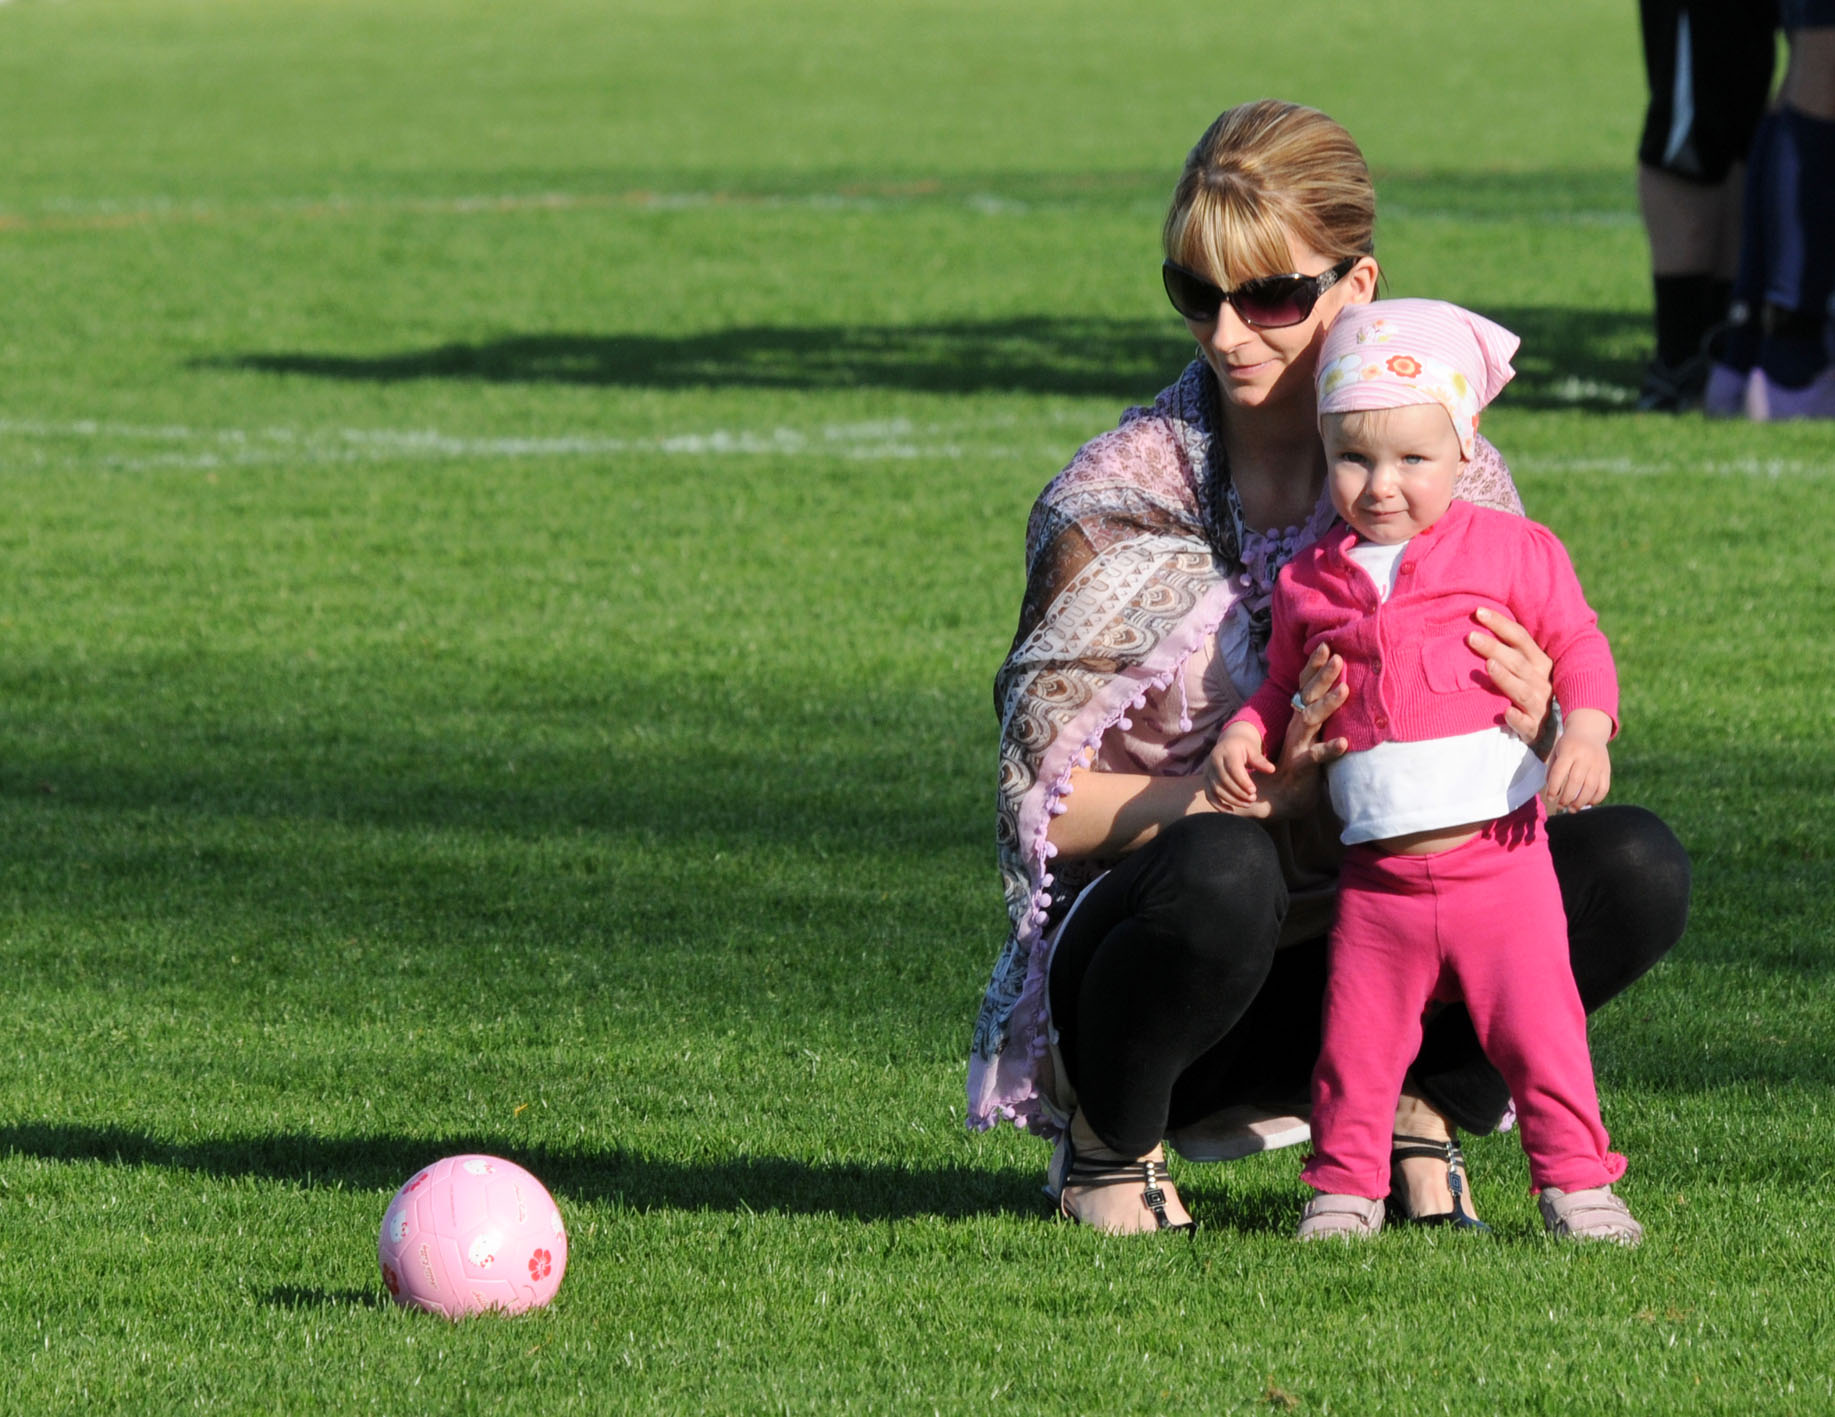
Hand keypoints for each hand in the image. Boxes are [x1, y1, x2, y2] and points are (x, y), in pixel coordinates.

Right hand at [1204, 728, 1274, 809]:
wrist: (1228, 744)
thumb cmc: (1243, 747)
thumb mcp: (1253, 750)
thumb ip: (1260, 761)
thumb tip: (1272, 770)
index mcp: (1227, 751)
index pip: (1233, 768)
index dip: (1243, 781)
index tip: (1253, 790)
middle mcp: (1214, 761)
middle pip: (1224, 780)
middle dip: (1239, 792)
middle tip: (1253, 799)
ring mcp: (1208, 771)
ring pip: (1216, 789)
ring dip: (1231, 799)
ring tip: (1247, 804)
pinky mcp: (1205, 780)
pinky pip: (1209, 795)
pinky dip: (1218, 805)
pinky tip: (1231, 810)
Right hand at [1243, 644, 1350, 820]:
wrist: (1281, 797)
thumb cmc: (1301, 762)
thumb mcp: (1313, 734)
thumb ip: (1323, 714)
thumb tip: (1346, 688)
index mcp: (1301, 715)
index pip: (1306, 685)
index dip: (1314, 666)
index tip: (1327, 644)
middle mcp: (1297, 725)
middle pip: (1308, 695)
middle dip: (1322, 675)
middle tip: (1337, 656)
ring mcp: (1298, 744)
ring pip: (1311, 719)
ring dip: (1328, 704)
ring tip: (1345, 690)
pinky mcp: (1301, 765)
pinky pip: (1316, 756)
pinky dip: (1330, 749)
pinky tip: (1345, 743)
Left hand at [1467, 607, 1554, 754]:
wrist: (1552, 731)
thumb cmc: (1531, 691)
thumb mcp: (1527, 668)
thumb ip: (1510, 650)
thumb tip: (1480, 620)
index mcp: (1540, 662)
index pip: (1520, 638)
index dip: (1501, 624)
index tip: (1478, 612)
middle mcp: (1542, 681)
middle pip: (1517, 661)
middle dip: (1495, 648)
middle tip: (1471, 636)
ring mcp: (1538, 705)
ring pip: (1522, 690)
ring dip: (1506, 678)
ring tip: (1488, 665)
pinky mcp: (1533, 728)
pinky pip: (1526, 723)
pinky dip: (1517, 718)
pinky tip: (1506, 713)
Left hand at [1542, 709, 1611, 810]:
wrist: (1589, 733)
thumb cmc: (1568, 746)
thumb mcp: (1557, 752)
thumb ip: (1552, 770)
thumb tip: (1552, 793)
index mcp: (1569, 751)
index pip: (1559, 772)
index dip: (1553, 788)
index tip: (1550, 798)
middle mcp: (1585, 757)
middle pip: (1576, 782)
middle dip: (1566, 798)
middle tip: (1560, 806)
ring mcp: (1598, 764)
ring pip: (1591, 787)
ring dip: (1580, 802)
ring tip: (1572, 809)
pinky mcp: (1607, 770)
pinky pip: (1604, 788)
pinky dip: (1596, 799)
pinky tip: (1587, 803)